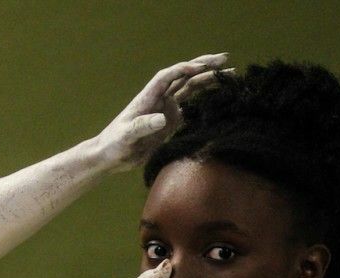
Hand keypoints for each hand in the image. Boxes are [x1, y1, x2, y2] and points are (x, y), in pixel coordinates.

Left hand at [92, 54, 228, 171]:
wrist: (111, 155)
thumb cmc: (114, 143)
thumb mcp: (127, 135)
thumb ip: (143, 126)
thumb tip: (163, 118)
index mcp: (148, 97)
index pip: (168, 77)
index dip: (184, 70)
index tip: (201, 68)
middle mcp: (159, 99)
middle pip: (184, 77)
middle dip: (204, 67)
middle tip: (225, 59)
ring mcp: (166, 110)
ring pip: (190, 89)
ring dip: (208, 80)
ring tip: (228, 74)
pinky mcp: (171, 123)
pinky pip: (190, 108)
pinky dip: (204, 100)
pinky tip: (218, 96)